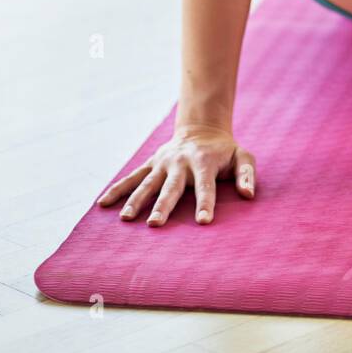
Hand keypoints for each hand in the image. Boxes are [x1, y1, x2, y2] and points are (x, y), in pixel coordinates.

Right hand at [96, 125, 255, 225]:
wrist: (201, 129)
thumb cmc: (224, 150)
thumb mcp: (242, 156)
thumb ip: (246, 174)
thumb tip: (248, 194)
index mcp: (204, 162)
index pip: (206, 186)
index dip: (205, 203)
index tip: (203, 222)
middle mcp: (180, 163)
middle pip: (171, 187)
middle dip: (163, 205)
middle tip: (155, 224)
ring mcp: (163, 163)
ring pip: (147, 183)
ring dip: (136, 200)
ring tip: (126, 218)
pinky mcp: (151, 164)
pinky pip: (132, 178)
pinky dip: (117, 189)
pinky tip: (103, 204)